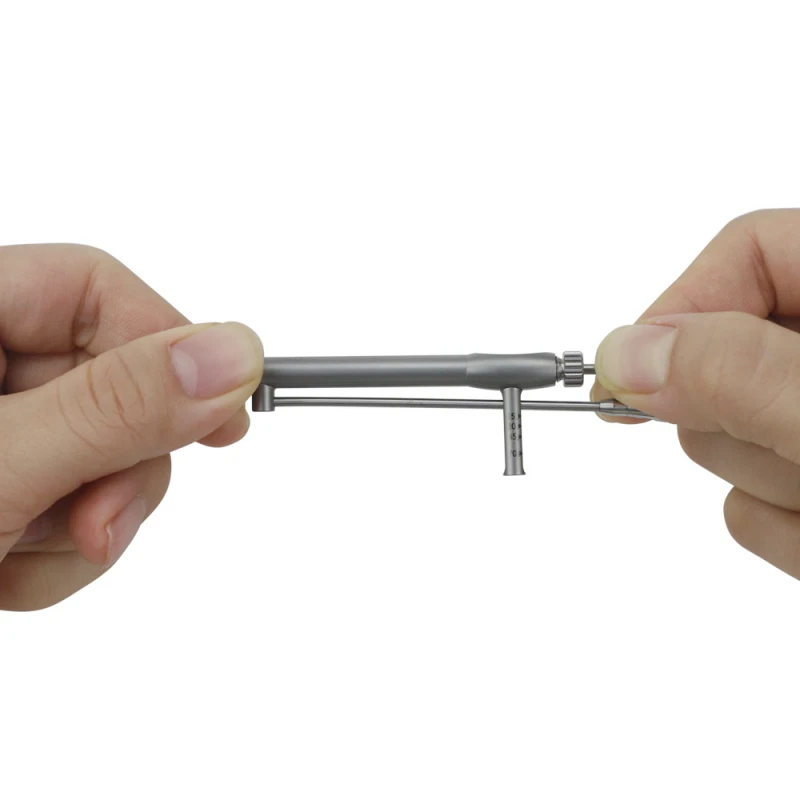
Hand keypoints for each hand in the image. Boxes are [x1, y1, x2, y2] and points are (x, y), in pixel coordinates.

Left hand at [0, 245, 263, 609]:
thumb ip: (114, 408)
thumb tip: (233, 355)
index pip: (94, 286)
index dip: (169, 345)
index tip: (225, 415)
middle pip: (113, 383)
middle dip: (120, 467)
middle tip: (96, 523)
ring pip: (103, 456)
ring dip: (88, 524)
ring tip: (17, 558)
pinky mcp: (5, 487)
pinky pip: (73, 508)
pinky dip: (58, 554)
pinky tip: (4, 572)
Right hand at [593, 209, 799, 580]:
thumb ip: (739, 374)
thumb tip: (626, 354)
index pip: (749, 250)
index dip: (685, 304)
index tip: (632, 375)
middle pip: (723, 359)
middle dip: (735, 424)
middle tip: (797, 457)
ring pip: (729, 444)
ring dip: (768, 490)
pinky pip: (753, 509)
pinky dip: (784, 532)